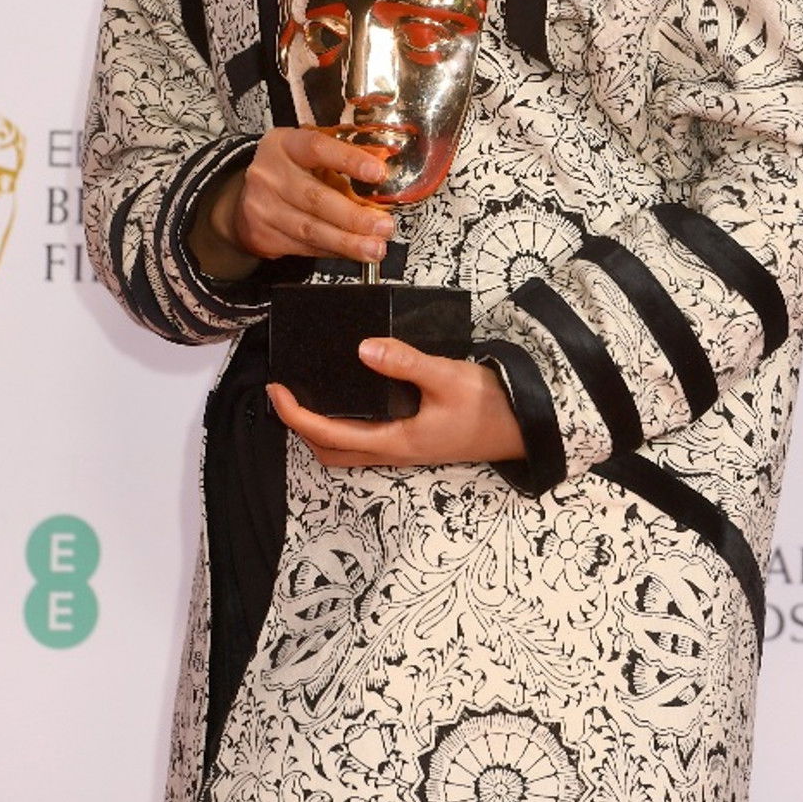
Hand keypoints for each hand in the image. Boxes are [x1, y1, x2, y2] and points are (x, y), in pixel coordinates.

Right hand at [194, 128, 394, 278]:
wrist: (244, 197)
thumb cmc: (289, 170)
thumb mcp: (310, 156)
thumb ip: (343, 162)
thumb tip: (384, 175)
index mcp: (285, 144)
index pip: (318, 148)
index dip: (349, 160)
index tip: (378, 172)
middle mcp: (269, 174)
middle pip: (315, 198)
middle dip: (354, 216)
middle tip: (384, 226)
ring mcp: (263, 207)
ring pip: (311, 229)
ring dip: (348, 242)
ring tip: (374, 248)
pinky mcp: (263, 235)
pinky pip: (305, 247)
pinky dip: (333, 251)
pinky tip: (351, 252)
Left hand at [268, 338, 526, 466]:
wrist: (525, 426)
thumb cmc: (488, 405)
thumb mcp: (447, 377)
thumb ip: (405, 362)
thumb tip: (363, 348)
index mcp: (395, 440)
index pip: (330, 435)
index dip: (297, 416)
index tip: (276, 391)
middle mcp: (395, 451)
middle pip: (331, 453)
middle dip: (301, 429)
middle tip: (285, 395)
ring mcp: (405, 449)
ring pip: (349, 451)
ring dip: (321, 430)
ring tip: (309, 395)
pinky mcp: (415, 440)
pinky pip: (367, 440)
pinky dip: (345, 425)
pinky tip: (350, 396)